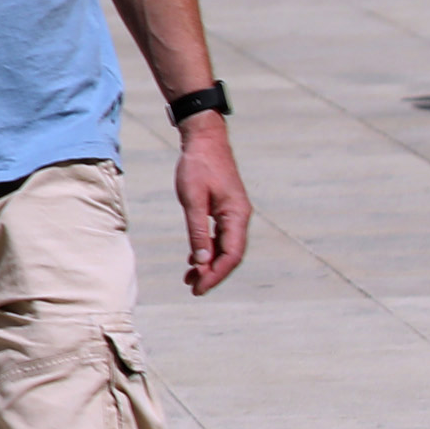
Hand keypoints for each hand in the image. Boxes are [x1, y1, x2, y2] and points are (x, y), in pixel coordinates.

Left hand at [175, 113, 249, 294]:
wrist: (204, 139)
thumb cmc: (197, 166)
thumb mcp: (193, 199)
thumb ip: (197, 231)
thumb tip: (202, 261)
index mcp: (236, 215)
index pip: (231, 255)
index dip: (216, 274)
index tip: (200, 288)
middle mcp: (239, 217)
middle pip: (230, 254)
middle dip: (213, 273)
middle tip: (194, 289)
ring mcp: (233, 213)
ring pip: (225, 247)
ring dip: (209, 263)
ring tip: (190, 279)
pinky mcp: (224, 208)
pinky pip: (219, 236)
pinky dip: (207, 249)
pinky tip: (194, 260)